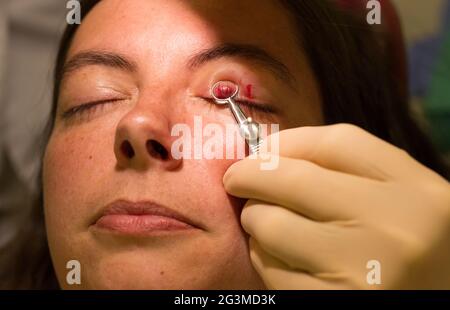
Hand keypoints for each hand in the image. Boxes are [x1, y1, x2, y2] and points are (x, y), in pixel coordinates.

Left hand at [223, 124, 449, 288]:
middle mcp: (394, 231)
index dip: (288, 141)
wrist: (425, 302)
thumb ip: (352, 176)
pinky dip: (262, 256)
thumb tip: (269, 155)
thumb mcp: (400, 207)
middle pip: (294, 178)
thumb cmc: (405, 255)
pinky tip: (278, 257)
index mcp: (419, 195)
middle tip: (236, 179)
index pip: (338, 143)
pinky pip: (268, 267)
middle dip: (250, 174)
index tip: (264, 150)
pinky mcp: (327, 303)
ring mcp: (361, 273)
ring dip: (254, 218)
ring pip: (270, 224)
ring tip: (262, 222)